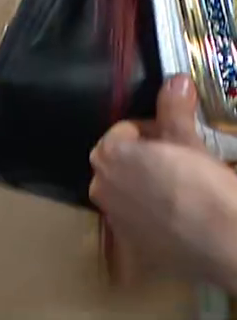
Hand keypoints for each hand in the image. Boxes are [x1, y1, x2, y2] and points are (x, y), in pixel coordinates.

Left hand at [90, 75, 236, 290]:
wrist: (225, 243)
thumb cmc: (205, 188)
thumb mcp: (190, 142)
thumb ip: (175, 109)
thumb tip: (175, 81)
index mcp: (110, 155)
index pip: (125, 130)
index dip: (153, 130)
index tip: (175, 137)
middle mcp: (101, 186)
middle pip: (121, 160)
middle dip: (145, 157)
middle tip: (180, 161)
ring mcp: (113, 217)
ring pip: (126, 189)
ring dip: (146, 184)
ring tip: (182, 187)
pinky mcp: (130, 244)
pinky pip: (136, 218)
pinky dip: (151, 212)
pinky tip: (179, 214)